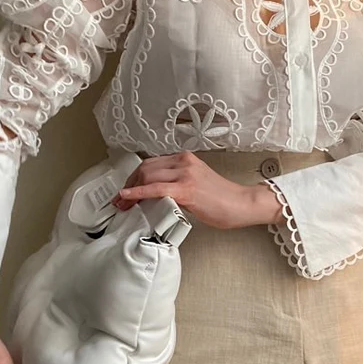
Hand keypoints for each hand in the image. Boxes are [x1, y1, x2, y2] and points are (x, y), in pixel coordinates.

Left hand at [112, 150, 284, 228]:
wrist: (242, 204)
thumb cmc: (223, 199)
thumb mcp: (195, 185)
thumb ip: (176, 185)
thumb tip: (155, 196)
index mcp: (185, 159)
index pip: (151, 164)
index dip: (134, 178)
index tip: (126, 190)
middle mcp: (184, 162)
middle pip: (145, 168)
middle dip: (129, 184)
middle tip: (120, 200)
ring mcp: (185, 174)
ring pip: (147, 176)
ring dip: (130, 191)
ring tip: (123, 204)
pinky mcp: (187, 188)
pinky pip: (156, 188)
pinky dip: (138, 192)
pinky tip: (128, 196)